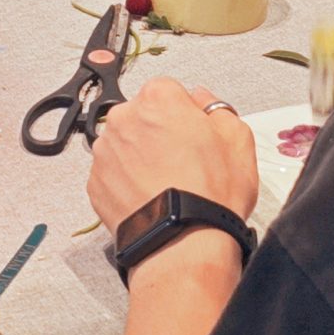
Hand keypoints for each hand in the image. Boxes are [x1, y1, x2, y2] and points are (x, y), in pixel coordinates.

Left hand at [88, 79, 257, 234]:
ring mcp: (105, 151)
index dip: (184, 112)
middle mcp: (125, 119)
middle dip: (159, 132)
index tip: (193, 132)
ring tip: (167, 183)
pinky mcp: (95, 182)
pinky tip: (150, 197)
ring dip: (141, 156)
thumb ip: (217, 109)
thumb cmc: (210, 195)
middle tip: (183, 161)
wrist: (183, 243)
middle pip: (142, 115)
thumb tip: (202, 101)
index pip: (168, 90)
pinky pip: (113, 172)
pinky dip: (127, 181)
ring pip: (125, 144)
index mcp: (158, 99)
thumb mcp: (238, 140)